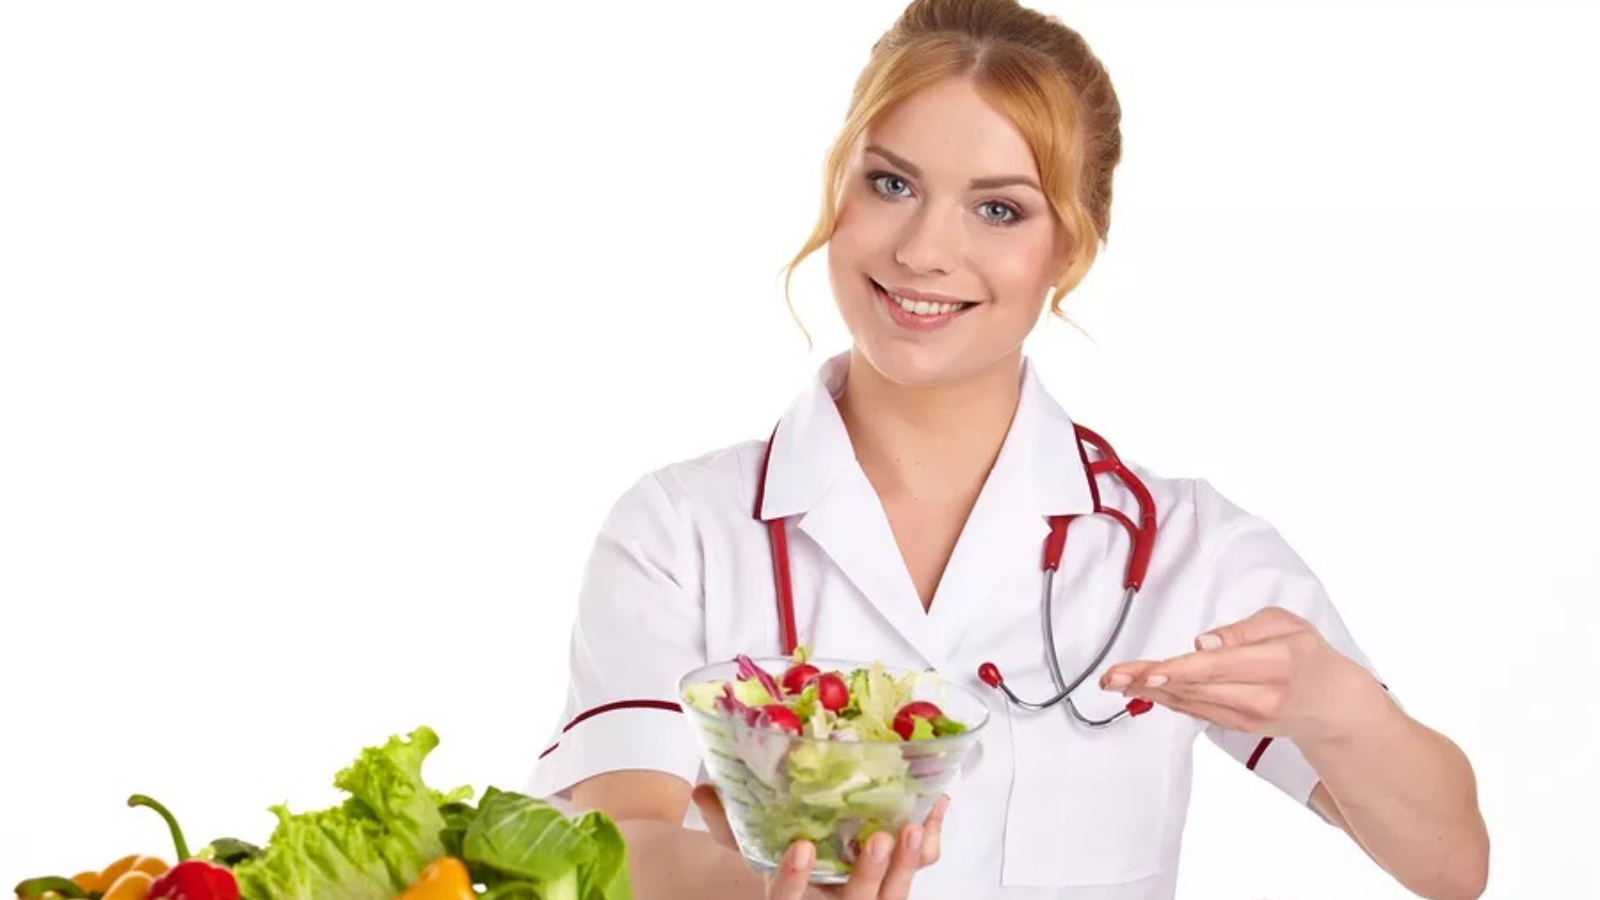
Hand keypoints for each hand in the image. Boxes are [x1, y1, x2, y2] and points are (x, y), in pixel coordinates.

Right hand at [691, 783, 948, 899]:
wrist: (812, 890)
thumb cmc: (783, 867)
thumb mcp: (751, 848)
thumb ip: (726, 823)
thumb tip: (701, 790)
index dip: (791, 881)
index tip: (799, 848)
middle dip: (868, 876)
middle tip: (876, 838)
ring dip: (905, 866)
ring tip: (913, 827)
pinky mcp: (892, 889)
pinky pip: (915, 875)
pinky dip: (927, 845)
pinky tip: (933, 811)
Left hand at [1099, 606, 1386, 744]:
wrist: (1330, 703)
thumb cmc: (1306, 655)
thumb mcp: (1286, 625)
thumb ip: (1244, 630)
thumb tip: (1203, 643)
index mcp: (1276, 663)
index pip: (1219, 667)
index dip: (1179, 671)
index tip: (1148, 672)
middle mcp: (1260, 696)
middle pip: (1197, 687)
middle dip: (1150, 682)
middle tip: (1112, 676)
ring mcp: (1246, 717)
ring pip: (1190, 702)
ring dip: (1148, 692)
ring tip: (1114, 681)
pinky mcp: (1235, 725)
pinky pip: (1194, 711)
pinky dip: (1164, 700)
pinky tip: (1137, 691)